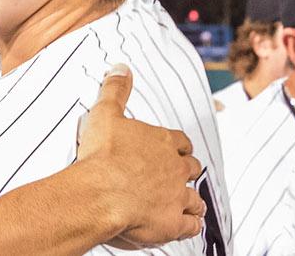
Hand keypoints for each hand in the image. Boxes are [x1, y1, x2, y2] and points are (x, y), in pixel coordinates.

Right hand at [74, 64, 205, 249]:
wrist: (100, 193)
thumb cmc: (101, 157)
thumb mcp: (105, 113)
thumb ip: (115, 90)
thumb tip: (120, 68)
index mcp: (163, 142)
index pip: (181, 142)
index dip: (179, 147)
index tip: (177, 150)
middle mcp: (175, 169)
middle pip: (192, 168)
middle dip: (187, 172)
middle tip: (180, 176)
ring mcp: (177, 196)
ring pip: (195, 200)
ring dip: (193, 202)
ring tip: (189, 205)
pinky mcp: (173, 223)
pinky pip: (191, 226)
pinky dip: (190, 226)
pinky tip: (187, 227)